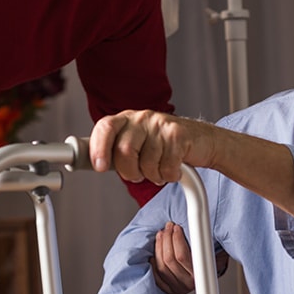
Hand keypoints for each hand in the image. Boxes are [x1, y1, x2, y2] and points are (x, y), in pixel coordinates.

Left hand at [89, 109, 293, 220]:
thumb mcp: (137, 145)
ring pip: (146, 163)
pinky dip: (168, 176)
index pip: (105, 128)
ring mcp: (161, 124)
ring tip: (159, 170)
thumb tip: (91, 162)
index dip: (99, 148)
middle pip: (124, 151)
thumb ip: (115, 152)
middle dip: (130, 172)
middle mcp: (142, 118)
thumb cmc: (164, 147)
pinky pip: (166, 167)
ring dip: (153, 176)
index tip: (99, 167)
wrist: (202, 141)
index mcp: (127, 119)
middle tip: (138, 176)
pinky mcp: (179, 135)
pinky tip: (173, 169)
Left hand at [151, 222, 229, 293]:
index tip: (176, 227)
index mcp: (200, 273)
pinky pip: (156, 276)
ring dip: (159, 247)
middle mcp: (189, 283)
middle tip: (168, 228)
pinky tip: (154, 252)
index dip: (177, 239)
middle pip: (169, 259)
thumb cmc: (208, 259)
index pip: (182, 255)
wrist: (208, 276)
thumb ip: (204, 241)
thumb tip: (201, 222)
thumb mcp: (211, 249)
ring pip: (161, 266)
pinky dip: (153, 263)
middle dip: (166, 239)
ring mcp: (178, 288)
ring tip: (161, 235)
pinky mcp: (169, 290)